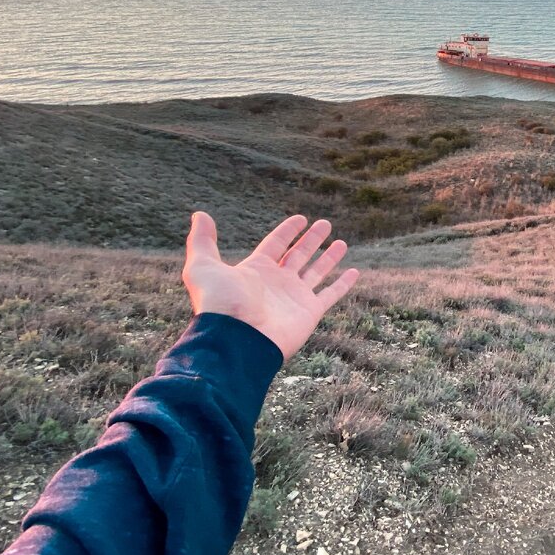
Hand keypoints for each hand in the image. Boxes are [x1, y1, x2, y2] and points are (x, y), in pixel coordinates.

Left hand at [182, 212, 359, 359]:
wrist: (237, 338)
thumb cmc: (220, 303)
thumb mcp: (203, 266)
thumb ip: (202, 241)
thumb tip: (200, 216)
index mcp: (256, 270)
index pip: (276, 244)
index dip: (288, 231)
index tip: (301, 219)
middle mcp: (277, 282)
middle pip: (298, 255)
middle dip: (311, 240)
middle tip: (325, 224)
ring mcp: (294, 297)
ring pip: (316, 272)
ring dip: (329, 257)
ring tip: (341, 242)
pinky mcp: (309, 311)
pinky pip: (330, 294)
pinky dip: (343, 284)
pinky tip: (354, 271)